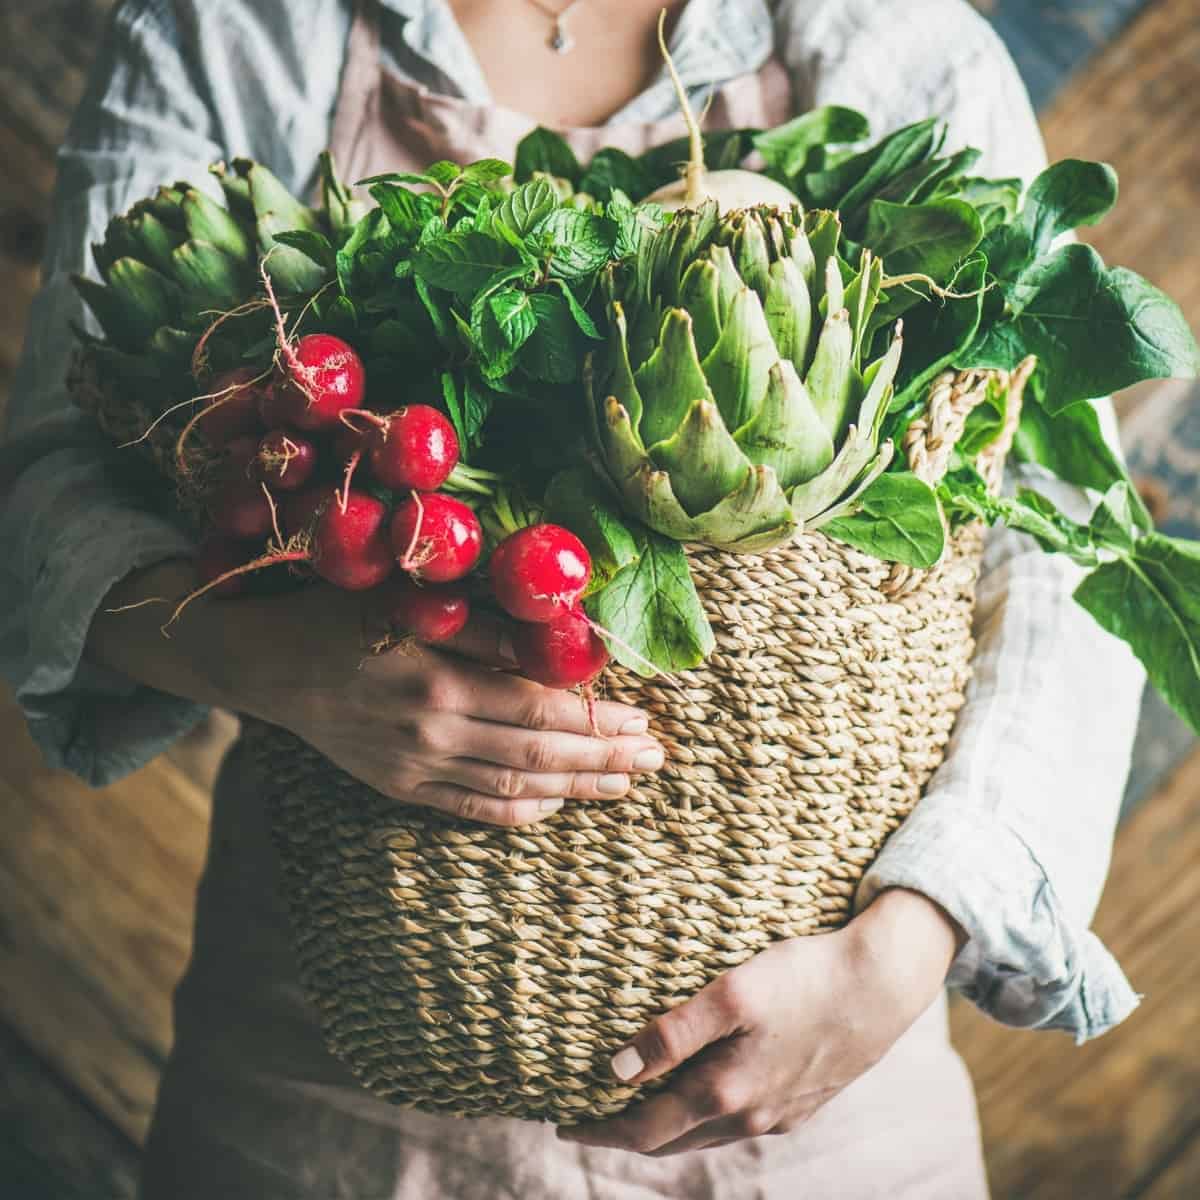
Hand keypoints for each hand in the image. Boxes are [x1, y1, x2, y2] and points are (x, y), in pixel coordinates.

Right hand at [258, 583, 663, 825]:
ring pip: (514, 785)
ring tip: (625, 782)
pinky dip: (521, 809)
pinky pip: (473, 807)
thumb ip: (483, 625)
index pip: (539, 707)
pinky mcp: (401, 787)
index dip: (597, 718)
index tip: (643, 716)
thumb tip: (558, 635)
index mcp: (437, 682)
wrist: (265, 666)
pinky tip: (558, 803)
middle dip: (604, 756)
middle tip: (656, 756)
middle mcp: (432, 734)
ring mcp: (416, 768)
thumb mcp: (408, 603)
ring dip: (576, 786)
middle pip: (538, 752)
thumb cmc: (339, 617)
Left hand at [558, 888, 962, 1155]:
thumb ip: (673, 1034)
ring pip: (707, 1133)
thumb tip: (617, 1070)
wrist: (883, 984)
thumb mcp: (732, 994)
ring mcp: (779, 1115)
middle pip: (672, 1140)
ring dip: (667, 1125)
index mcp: (725, 1094)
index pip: (644, 1129)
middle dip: (627, 1132)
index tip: (564, 1122)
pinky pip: (740, 1121)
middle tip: (590, 1116)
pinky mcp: (803, 1101)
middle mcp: (750, 1116)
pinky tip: (704, 1090)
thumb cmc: (804, 978)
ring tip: (637, 1103)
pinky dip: (705, 1115)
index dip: (600, 1129)